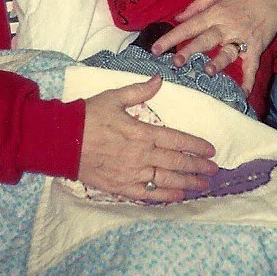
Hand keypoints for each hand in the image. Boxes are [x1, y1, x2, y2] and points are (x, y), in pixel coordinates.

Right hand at [78, 76, 217, 201]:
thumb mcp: (114, 97)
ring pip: (166, 180)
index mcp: (142, 132)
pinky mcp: (120, 187)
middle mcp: (141, 155)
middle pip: (176, 162)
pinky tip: (178, 196)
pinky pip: (147, 194)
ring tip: (203, 185)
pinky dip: (165, 196)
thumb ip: (139, 90)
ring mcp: (131, 173)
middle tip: (215, 170)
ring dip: (187, 183)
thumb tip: (159, 79)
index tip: (211, 150)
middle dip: (198, 166)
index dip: (195, 145)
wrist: (61, 141)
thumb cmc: (87, 117)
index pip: (176, 140)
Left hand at [151, 0, 276, 85]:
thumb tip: (178, 17)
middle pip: (206, 39)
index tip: (155, 49)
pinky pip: (252, 64)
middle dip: (190, 51)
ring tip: (208, 71)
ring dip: (219, 62)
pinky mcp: (257, 46)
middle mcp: (227, 25)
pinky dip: (249, 79)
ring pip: (228, 52)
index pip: (190, 26)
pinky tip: (243, 92)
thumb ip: (197, 4)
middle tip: (175, 62)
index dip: (172, 37)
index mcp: (216, 11)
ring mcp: (243, 37)